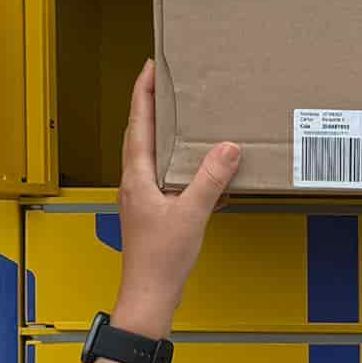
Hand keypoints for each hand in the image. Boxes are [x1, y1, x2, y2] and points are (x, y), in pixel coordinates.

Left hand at [110, 59, 238, 342]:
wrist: (149, 296)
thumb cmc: (161, 261)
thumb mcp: (192, 215)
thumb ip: (210, 180)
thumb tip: (228, 147)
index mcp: (136, 177)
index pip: (138, 123)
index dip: (143, 93)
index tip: (151, 67)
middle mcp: (133, 183)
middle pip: (139, 133)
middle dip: (150, 105)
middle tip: (165, 81)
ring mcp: (141, 197)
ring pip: (149, 153)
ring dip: (161, 130)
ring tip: (179, 114)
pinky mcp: (151, 211)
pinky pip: (161, 174)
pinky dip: (175, 159)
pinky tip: (194, 164)